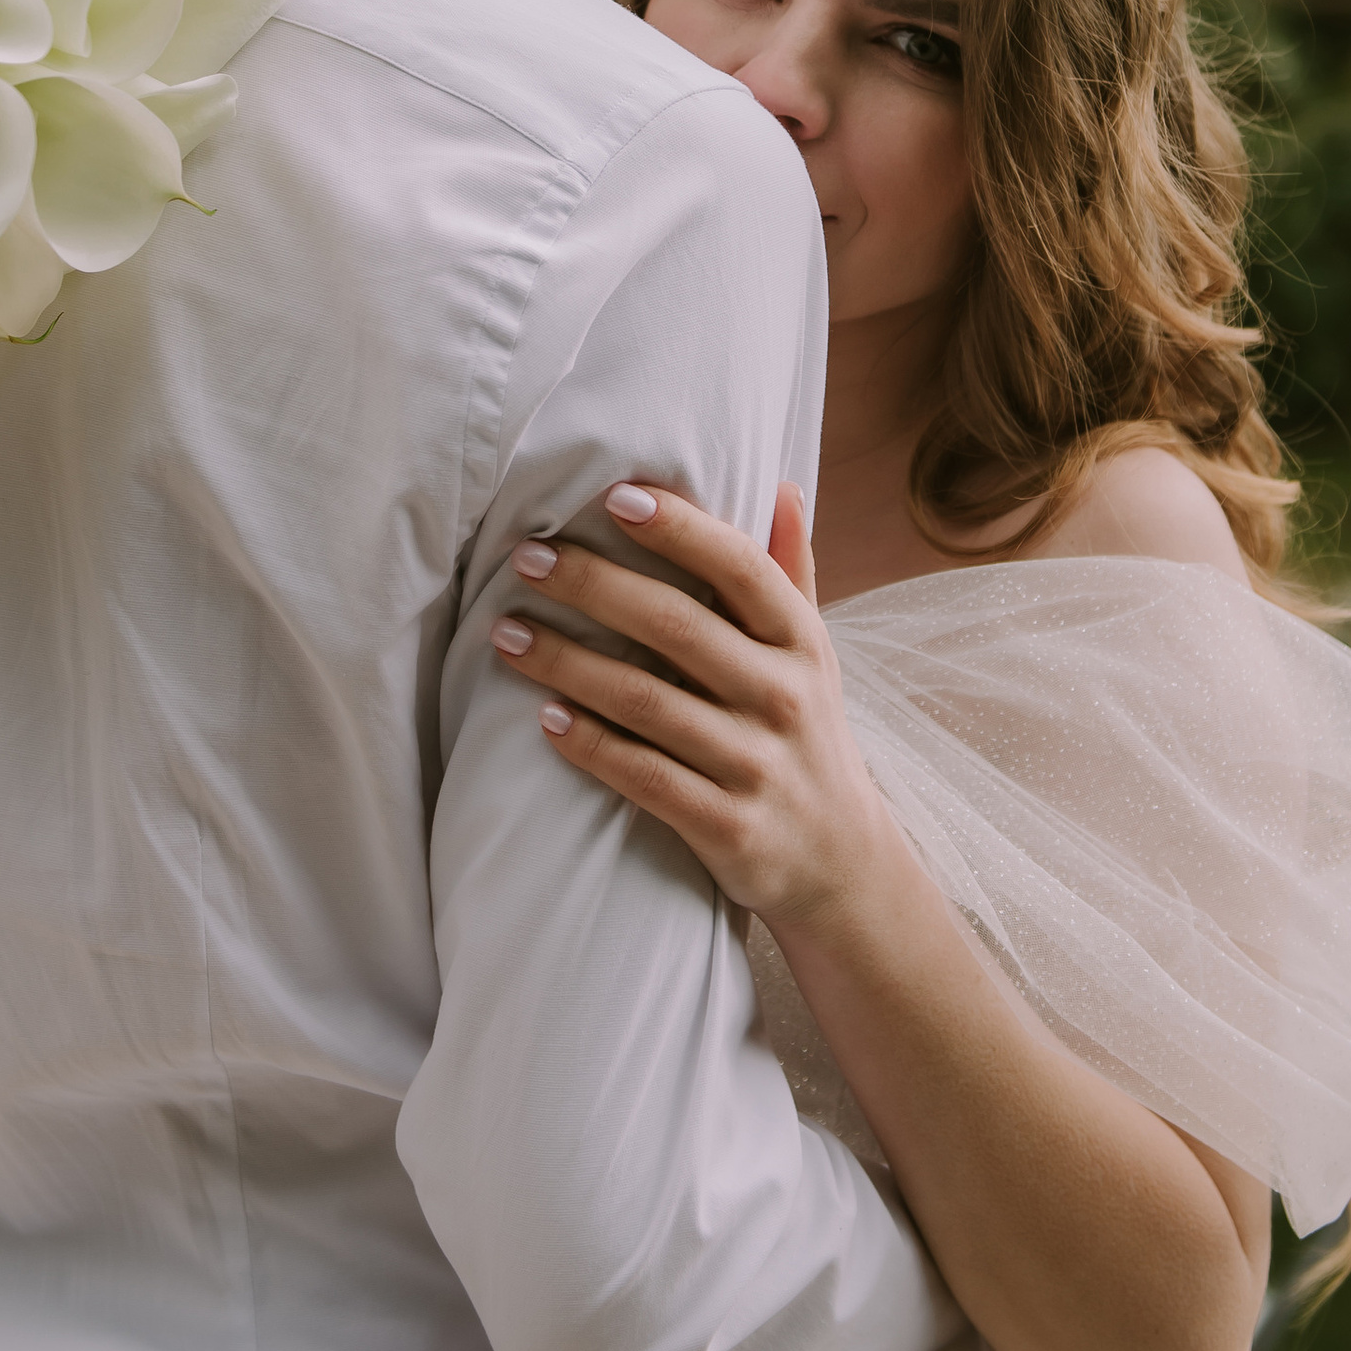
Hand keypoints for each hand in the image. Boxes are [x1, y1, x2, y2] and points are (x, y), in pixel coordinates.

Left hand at [490, 481, 905, 934]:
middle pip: (676, 626)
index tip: (615, 495)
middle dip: (594, 585)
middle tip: (527, 557)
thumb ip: (791, 575)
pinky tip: (543, 719)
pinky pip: (644, 778)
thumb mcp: (812, 657)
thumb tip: (783, 486)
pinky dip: (590, 745)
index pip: (741, 568)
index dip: (681, 528)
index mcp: (802, 643)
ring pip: (646, 701)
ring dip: (568, 663)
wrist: (841, 863)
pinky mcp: (727, 826)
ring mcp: (756, 764)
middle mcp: (784, 697)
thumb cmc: (806, 737)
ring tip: (508, 634)